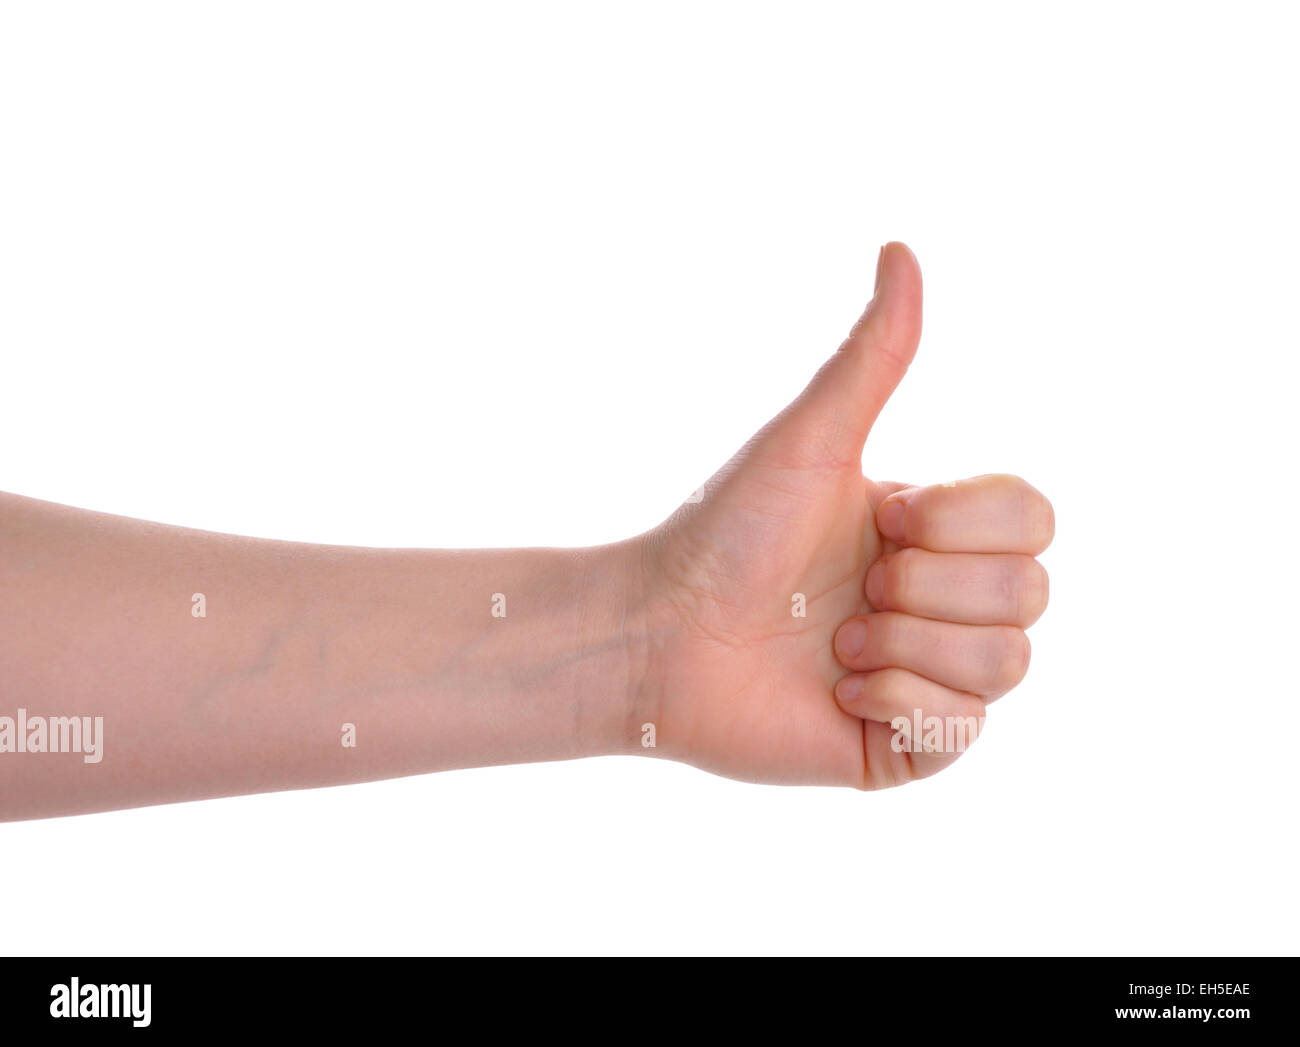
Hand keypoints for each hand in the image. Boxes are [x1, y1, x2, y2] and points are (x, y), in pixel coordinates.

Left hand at [638, 243, 1052, 787]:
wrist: (657, 635)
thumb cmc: (723, 533)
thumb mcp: (810, 440)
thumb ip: (871, 356)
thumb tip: (901, 247)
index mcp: (934, 531)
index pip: (1034, 517)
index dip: (959, 520)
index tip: (878, 518)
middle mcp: (943, 601)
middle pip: (1031, 590)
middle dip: (927, 582)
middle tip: (851, 584)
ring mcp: (930, 676)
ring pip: (1010, 663)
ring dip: (908, 643)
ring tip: (837, 640)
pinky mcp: (906, 747)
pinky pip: (966, 730)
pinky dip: (898, 704)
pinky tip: (838, 691)